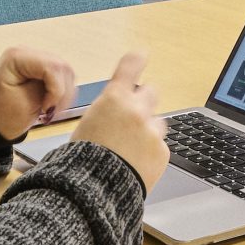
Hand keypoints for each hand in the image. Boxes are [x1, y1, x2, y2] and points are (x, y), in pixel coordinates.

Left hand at [0, 47, 77, 141]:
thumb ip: (47, 91)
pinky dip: (62, 92)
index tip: (46, 108)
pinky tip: (51, 103)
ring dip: (64, 94)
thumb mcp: (25, 104)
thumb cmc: (2, 114)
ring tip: (49, 109)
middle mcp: (28, 52)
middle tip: (50, 112)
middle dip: (61, 93)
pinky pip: (64, 76)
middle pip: (61, 67)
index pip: (52, 66)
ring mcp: (37, 58)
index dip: (56, 89)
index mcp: (17, 57)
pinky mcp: (44, 67)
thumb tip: (64, 85)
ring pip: (66, 72)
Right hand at [71, 51, 168, 189]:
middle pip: (151, 91)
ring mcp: (152, 130)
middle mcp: (137, 109)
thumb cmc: (83, 160)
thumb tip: (116, 108)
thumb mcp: (88, 124)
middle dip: (144, 101)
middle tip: (134, 115)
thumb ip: (108, 110)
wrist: (96, 189)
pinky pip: (159, 146)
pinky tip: (135, 164)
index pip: (130, 66)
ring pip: (157, 122)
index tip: (141, 55)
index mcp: (114, 98)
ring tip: (130, 149)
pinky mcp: (161, 151)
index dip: (136, 60)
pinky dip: (150, 153)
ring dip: (147, 130)